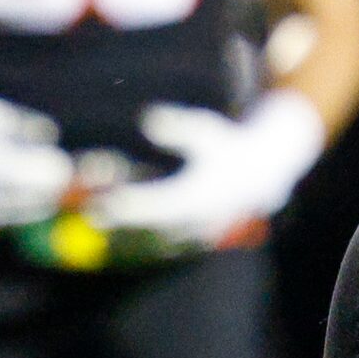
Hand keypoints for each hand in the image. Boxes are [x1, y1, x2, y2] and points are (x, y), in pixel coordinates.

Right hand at [0, 71, 73, 228]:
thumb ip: (20, 125)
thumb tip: (52, 137)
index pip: (20, 174)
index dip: (46, 175)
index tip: (65, 167)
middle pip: (14, 200)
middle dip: (43, 196)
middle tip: (63, 185)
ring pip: (3, 216)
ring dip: (29, 208)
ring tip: (47, 196)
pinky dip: (8, 213)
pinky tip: (22, 203)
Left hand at [82, 93, 323, 249]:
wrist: (263, 172)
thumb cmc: (230, 145)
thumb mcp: (205, 131)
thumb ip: (177, 128)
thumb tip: (147, 119)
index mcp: (201, 193)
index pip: (159, 204)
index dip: (132, 204)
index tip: (108, 201)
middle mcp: (199, 217)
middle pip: (153, 225)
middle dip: (123, 221)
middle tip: (95, 213)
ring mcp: (199, 230)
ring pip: (158, 235)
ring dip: (132, 229)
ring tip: (102, 217)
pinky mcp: (197, 235)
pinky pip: (167, 238)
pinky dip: (147, 232)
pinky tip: (125, 223)